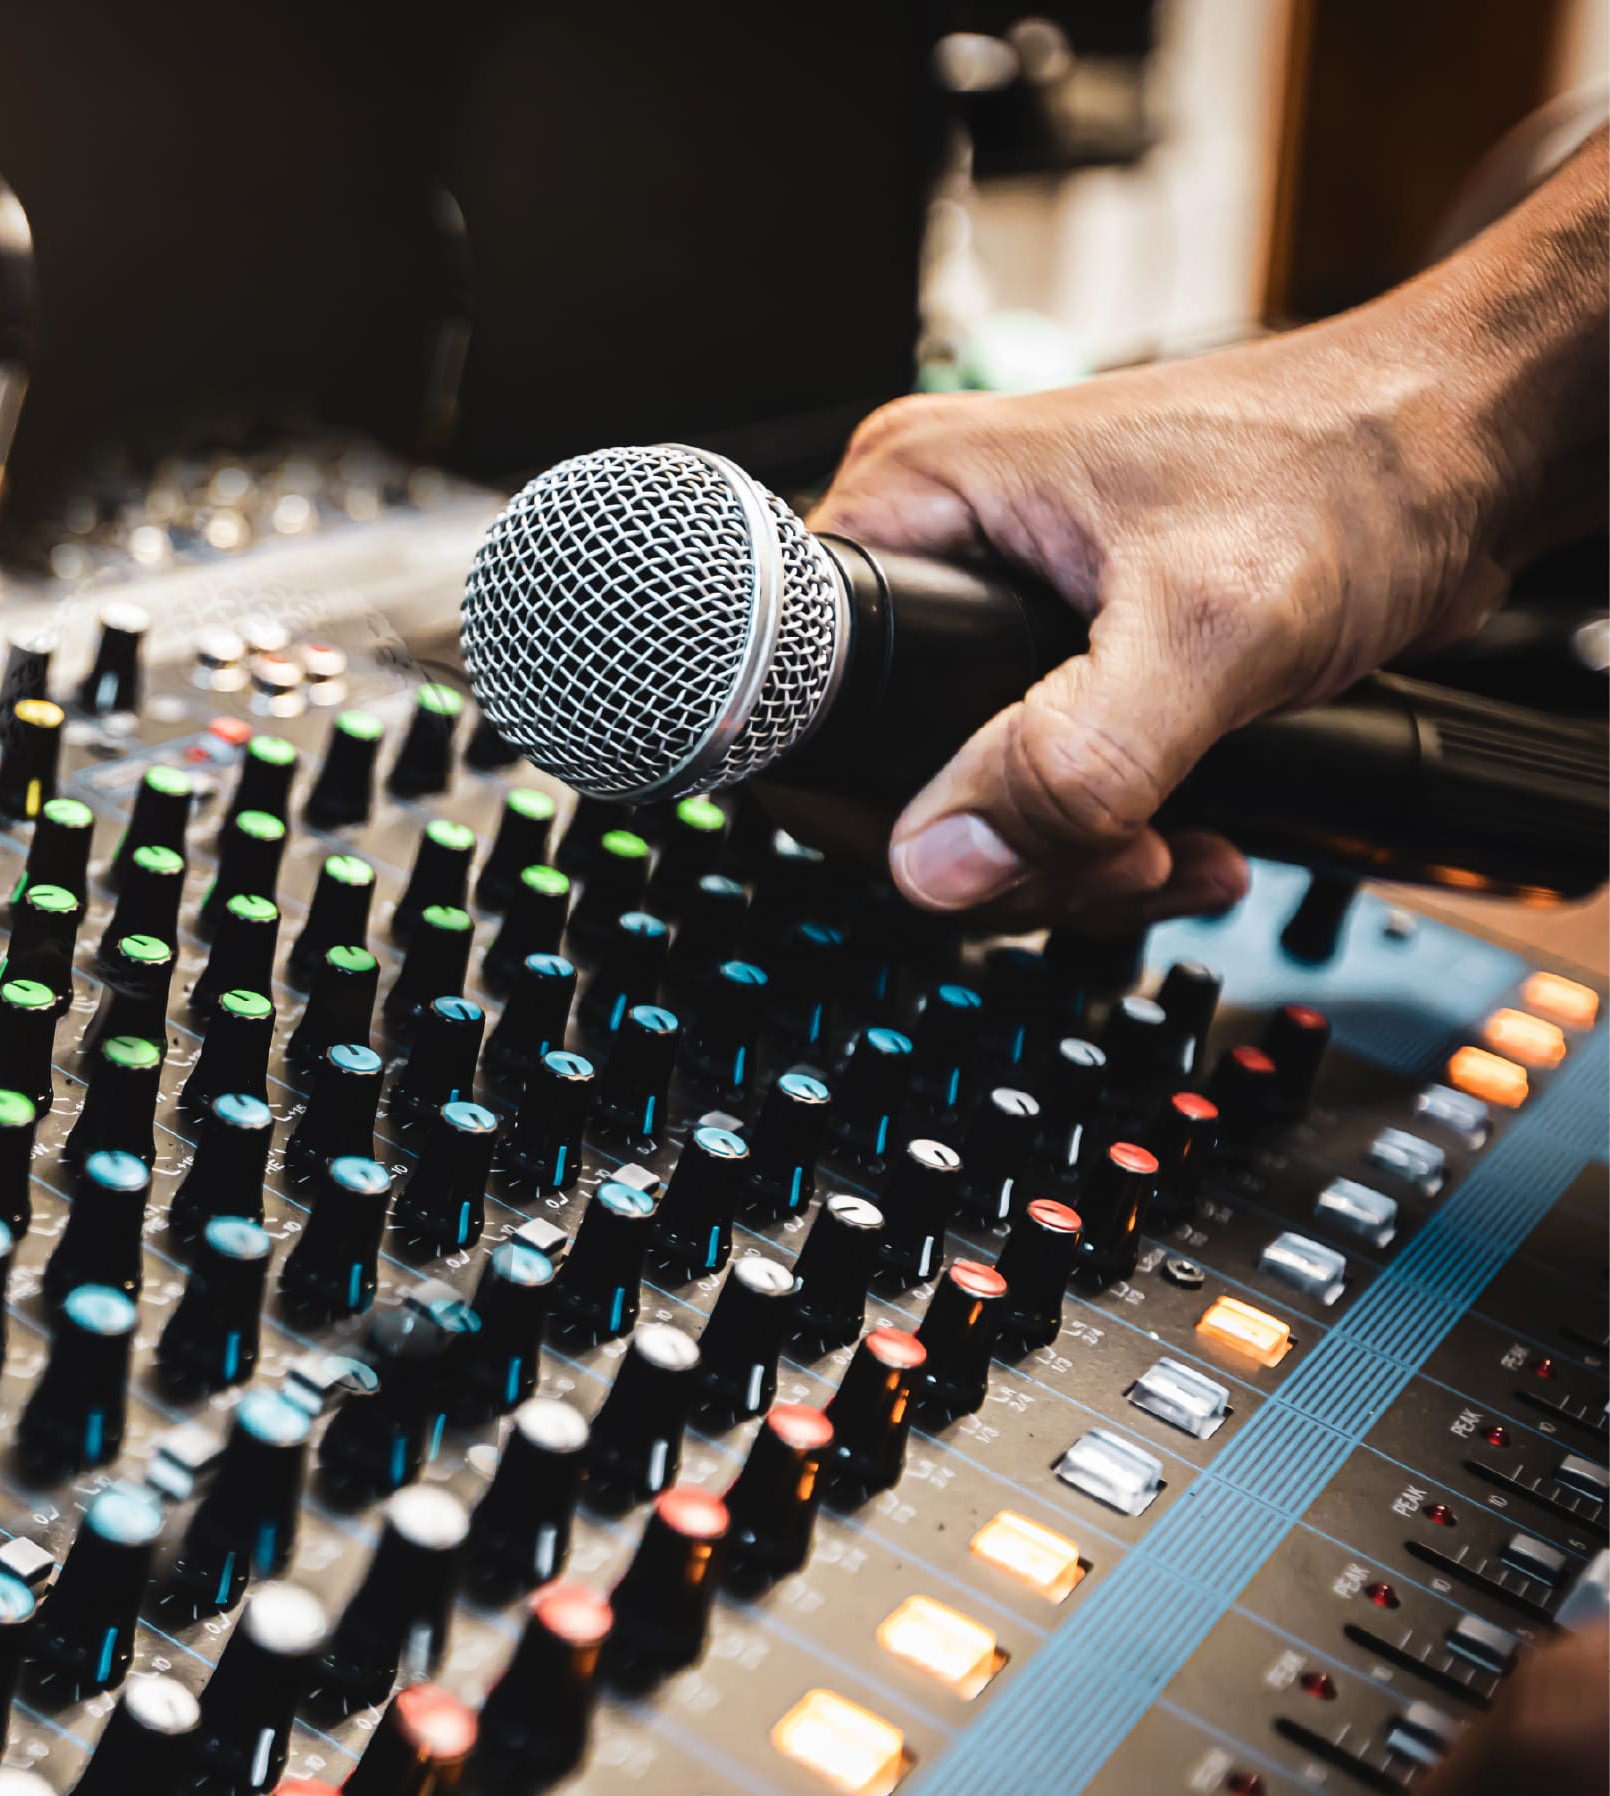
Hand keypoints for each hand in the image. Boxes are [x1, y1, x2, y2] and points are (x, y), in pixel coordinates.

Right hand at [810, 131, 1604, 923]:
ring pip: (973, 791)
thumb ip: (1066, 761)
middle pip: (894, 767)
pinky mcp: (1067, 648)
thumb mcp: (1203, 631)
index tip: (990, 850)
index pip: (813, 695)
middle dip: (1009, 850)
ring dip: (1074, 859)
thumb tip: (940, 859)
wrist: (1472, 446)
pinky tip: (1187, 843)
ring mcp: (1002, 601)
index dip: (882, 805)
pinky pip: (1043, 778)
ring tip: (1171, 853)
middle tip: (1113, 857)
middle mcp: (945, 542)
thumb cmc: (1355, 464)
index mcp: (920, 496)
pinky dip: (1109, 835)